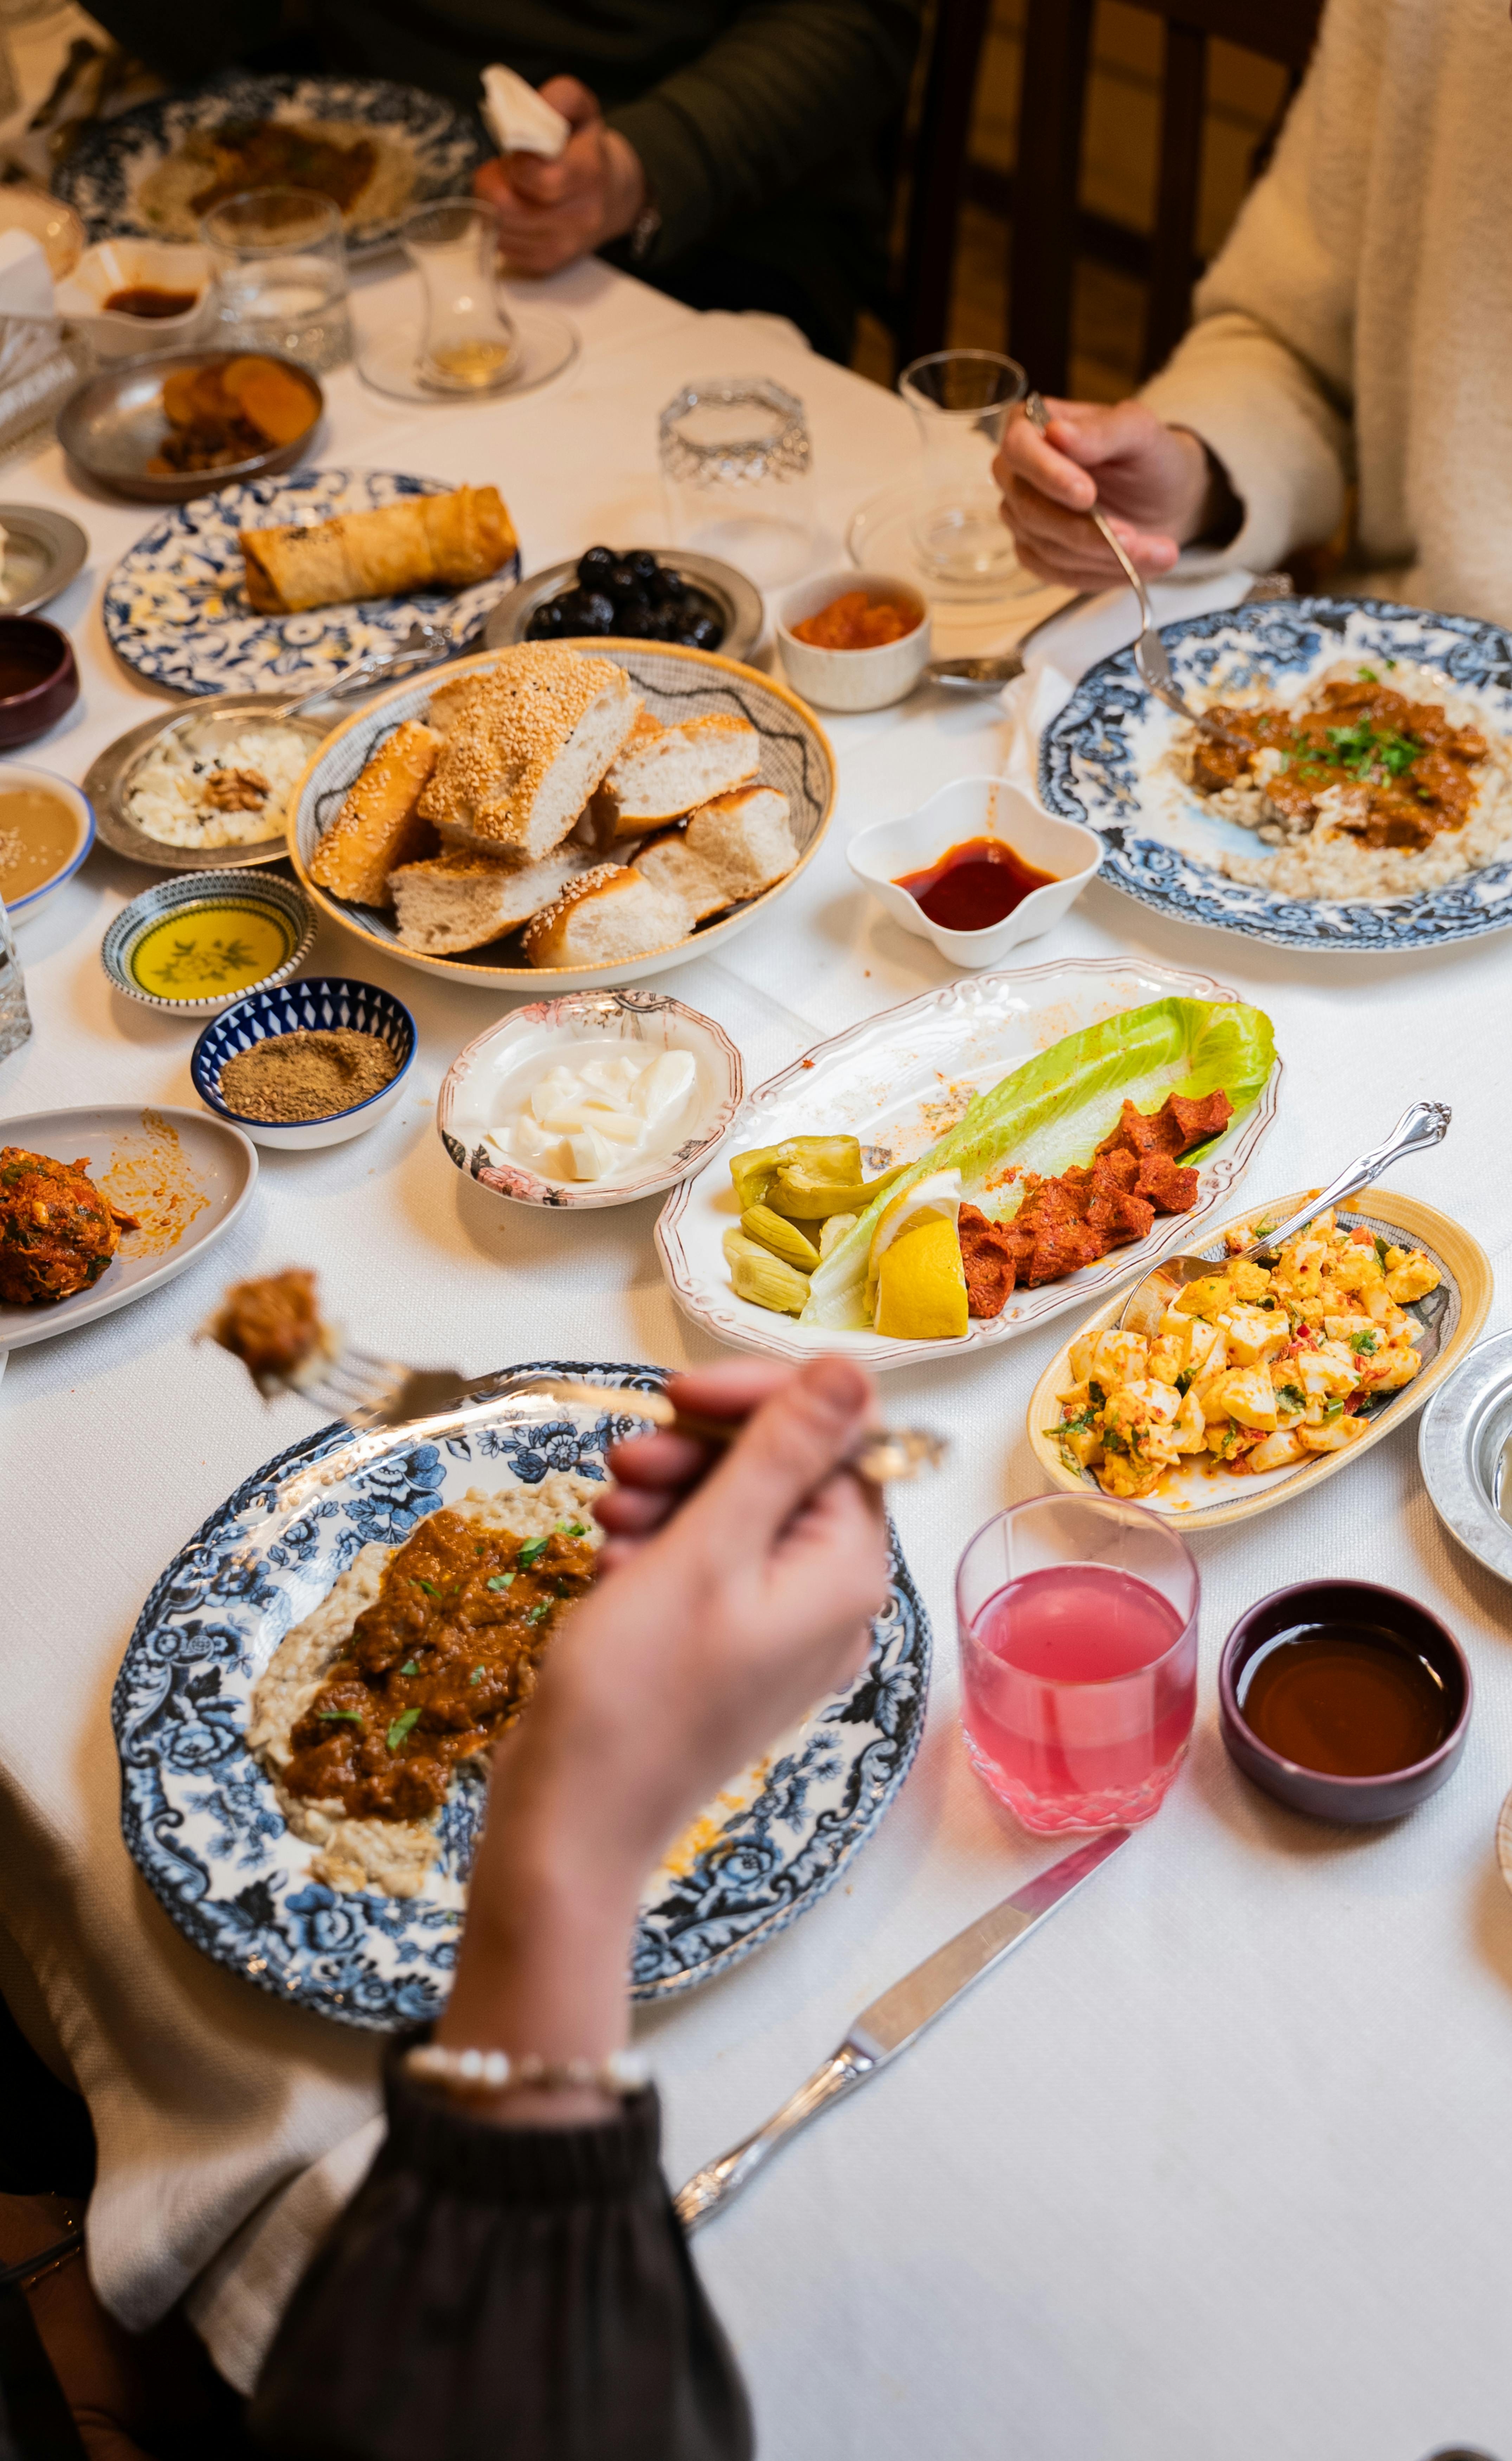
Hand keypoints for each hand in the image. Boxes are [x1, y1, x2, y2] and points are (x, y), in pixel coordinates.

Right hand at [439, 1359, 889, 2110]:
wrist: (573, 1820)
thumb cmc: (636, 1693)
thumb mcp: (707, 1550)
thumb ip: (781, 1455)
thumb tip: (853, 1372)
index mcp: (847, 1574)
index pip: (837, 1441)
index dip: (760, 1401)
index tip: (681, 1393)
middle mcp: (828, 1601)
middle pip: (783, 1475)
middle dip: (701, 1453)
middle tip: (625, 1460)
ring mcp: (777, 1630)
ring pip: (735, 1515)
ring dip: (668, 1495)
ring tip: (608, 1514)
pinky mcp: (726, 1648)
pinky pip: (706, 1565)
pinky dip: (657, 1546)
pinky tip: (611, 1562)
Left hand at [473, 75, 644, 275]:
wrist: (611, 195)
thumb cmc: (585, 148)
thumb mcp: (580, 108)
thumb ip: (558, 98)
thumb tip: (527, 112)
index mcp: (589, 174)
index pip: (537, 179)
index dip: (513, 164)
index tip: (515, 152)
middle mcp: (580, 218)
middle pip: (506, 207)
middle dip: (492, 183)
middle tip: (503, 170)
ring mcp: (562, 246)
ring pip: (498, 229)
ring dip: (492, 205)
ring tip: (510, 188)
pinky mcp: (546, 265)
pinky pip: (502, 247)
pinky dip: (500, 227)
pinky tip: (515, 210)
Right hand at [993, 397, 1224, 586]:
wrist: (1165, 497)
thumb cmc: (1148, 456)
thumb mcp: (1139, 431)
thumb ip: (1101, 430)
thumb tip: (1056, 433)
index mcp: (1032, 427)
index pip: (1018, 448)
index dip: (1047, 474)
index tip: (1086, 494)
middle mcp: (1018, 475)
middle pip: (1028, 508)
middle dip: (1082, 530)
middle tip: (1131, 537)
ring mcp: (1023, 518)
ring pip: (1047, 548)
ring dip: (1104, 556)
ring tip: (1158, 552)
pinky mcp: (1038, 554)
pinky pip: (1059, 574)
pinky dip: (1102, 573)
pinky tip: (1139, 565)